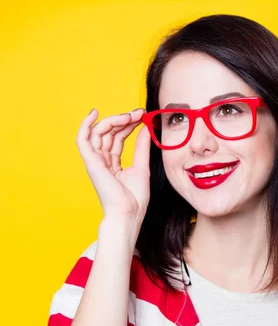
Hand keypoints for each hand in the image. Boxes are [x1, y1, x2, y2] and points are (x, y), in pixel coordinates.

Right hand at [76, 108, 150, 224]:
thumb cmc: (135, 198)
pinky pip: (82, 139)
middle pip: (108, 132)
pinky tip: (94, 113)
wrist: (129, 212)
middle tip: (139, 113)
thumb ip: (141, 147)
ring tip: (130, 115)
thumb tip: (145, 128)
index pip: (118, 137)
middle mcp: (102, 161)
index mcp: (113, 163)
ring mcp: (95, 161)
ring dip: (113, 120)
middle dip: (123, 119)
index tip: (143, 115)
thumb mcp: (142, 167)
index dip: (129, 124)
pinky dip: (85, 125)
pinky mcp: (91, 162)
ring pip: (98, 132)